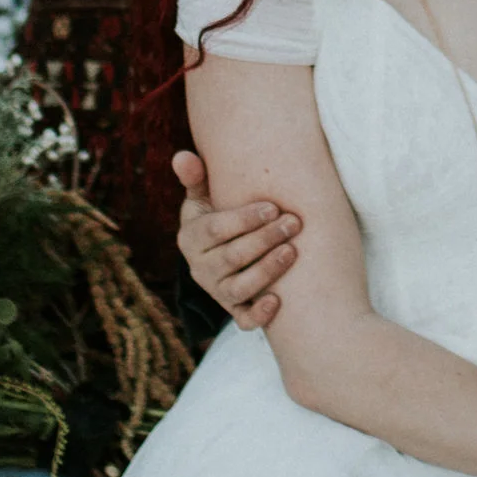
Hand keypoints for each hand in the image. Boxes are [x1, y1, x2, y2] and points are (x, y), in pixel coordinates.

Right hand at [173, 150, 300, 330]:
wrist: (221, 252)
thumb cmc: (218, 217)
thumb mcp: (203, 197)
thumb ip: (196, 177)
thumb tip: (182, 156)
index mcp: (191, 237)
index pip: (214, 230)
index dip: (243, 219)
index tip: (272, 207)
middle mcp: (200, 268)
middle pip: (231, 257)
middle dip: (264, 239)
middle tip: (294, 223)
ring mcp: (217, 291)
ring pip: (239, 288)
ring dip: (266, 271)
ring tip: (292, 252)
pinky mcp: (233, 309)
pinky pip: (243, 320)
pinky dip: (258, 315)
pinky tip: (278, 302)